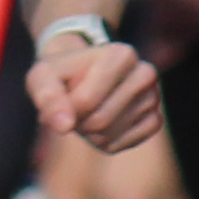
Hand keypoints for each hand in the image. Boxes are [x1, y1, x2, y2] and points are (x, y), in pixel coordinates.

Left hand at [29, 28, 163, 157]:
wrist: (82, 74)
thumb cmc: (62, 74)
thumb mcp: (43, 76)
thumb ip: (47, 96)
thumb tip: (64, 127)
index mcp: (122, 54)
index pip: (86, 100)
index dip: (65, 107)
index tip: (63, 95)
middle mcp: (145, 73)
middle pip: (100, 121)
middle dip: (78, 121)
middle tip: (75, 107)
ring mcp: (153, 98)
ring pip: (111, 135)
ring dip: (90, 133)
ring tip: (88, 112)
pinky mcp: (155, 120)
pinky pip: (126, 144)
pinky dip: (107, 142)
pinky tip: (102, 126)